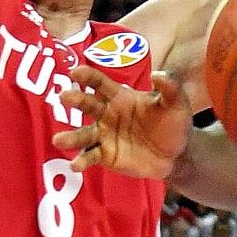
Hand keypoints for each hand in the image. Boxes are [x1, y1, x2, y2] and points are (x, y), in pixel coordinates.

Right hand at [51, 66, 190, 179]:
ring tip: (58, 140)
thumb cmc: (173, 122)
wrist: (178, 154)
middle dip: (76, 100)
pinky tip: (74, 165)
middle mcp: (108, 114)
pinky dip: (82, 160)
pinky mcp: (106, 155)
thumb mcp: (177, 103)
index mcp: (121, 96)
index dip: (88, 76)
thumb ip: (170, 88)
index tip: (74, 72)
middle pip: (88, 105)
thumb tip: (158, 75)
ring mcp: (104, 135)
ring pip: (84, 134)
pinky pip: (91, 156)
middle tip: (64, 97)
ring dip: (71, 137)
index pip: (101, 83)